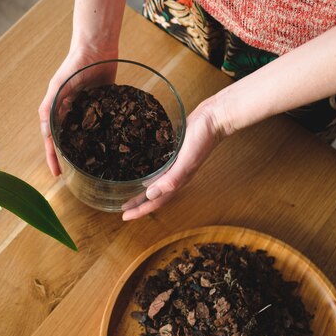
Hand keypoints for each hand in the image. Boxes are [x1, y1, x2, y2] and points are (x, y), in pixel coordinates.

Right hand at [38, 46, 117, 175]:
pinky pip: (101, 125)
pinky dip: (103, 137)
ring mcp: (85, 111)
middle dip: (69, 159)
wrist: (96, 48)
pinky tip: (109, 149)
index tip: (57, 174)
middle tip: (73, 177)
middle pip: (67, 142)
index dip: (53, 158)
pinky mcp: (101, 106)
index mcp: (55, 112)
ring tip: (91, 168)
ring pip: (84, 136)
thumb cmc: (73, 66)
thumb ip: (50, 109)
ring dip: (86, 151)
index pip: (51, 141)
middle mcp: (68, 114)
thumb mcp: (58, 88)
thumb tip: (46, 135)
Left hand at [122, 99, 227, 219]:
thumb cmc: (202, 139)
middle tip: (122, 208)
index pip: (156, 201)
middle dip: (138, 203)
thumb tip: (151, 194)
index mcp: (177, 180)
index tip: (125, 217)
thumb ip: (172, 179)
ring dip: (141, 189)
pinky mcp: (171, 152)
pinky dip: (146, 171)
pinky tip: (139, 167)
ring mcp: (173, 164)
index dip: (140, 210)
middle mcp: (174, 175)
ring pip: (154, 182)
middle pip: (153, 194)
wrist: (214, 118)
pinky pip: (156, 167)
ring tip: (126, 191)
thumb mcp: (187, 161)